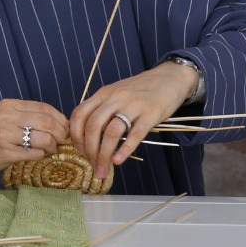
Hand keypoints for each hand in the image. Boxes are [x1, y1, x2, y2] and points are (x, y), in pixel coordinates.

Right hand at [0, 99, 70, 182]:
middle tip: (58, 142)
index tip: (63, 129)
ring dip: (51, 147)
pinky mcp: (4, 152)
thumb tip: (59, 122)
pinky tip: (35, 156)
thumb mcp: (2, 119)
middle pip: (47, 122)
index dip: (60, 119)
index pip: (44, 108)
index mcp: (7, 105)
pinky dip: (41, 156)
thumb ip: (25, 117)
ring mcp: (4, 134)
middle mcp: (5, 117)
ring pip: (44, 138)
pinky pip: (35, 153)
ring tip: (47, 150)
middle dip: (59, 134)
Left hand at [70, 62, 199, 179]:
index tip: (80, 150)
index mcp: (103, 93)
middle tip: (93, 165)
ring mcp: (133, 105)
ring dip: (104, 154)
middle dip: (89, 150)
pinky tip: (118, 161)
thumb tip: (88, 136)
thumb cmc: (140, 89)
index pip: (79, 114)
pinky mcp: (151, 114)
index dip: (76, 134)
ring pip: (111, 132)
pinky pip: (135, 134)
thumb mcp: (116, 93)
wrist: (170, 78)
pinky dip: (124, 150)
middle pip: (93, 126)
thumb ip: (102, 109)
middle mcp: (115, 98)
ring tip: (104, 168)